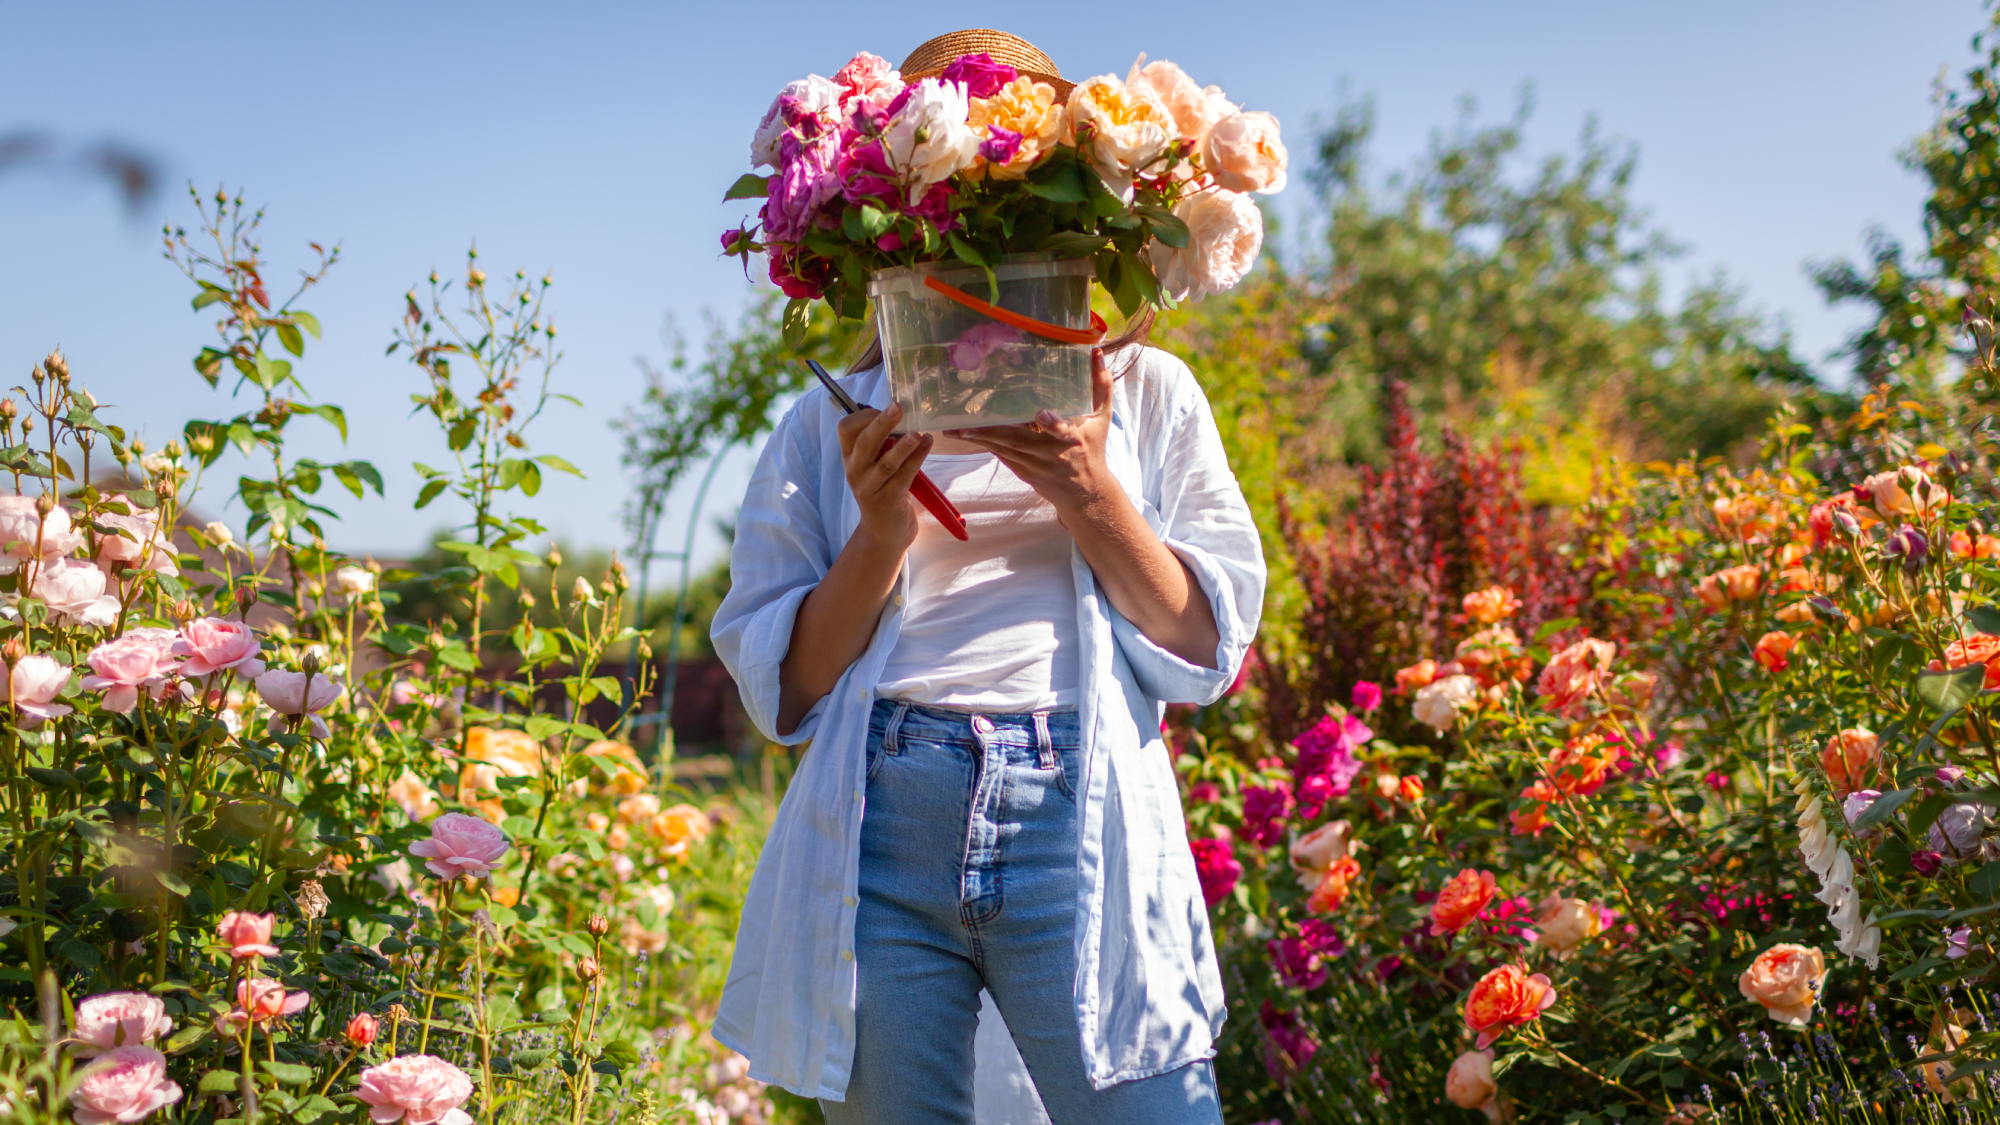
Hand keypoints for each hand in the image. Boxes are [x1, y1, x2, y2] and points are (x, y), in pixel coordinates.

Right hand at [837, 403, 934, 550]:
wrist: (883, 533)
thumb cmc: (883, 491)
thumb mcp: (875, 466)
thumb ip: (881, 443)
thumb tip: (899, 412)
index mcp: (850, 458)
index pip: (846, 430)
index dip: (865, 416)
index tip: (887, 410)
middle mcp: (856, 472)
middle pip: (865, 443)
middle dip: (881, 424)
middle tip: (898, 408)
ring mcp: (871, 488)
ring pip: (886, 463)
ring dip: (903, 447)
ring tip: (917, 433)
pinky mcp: (889, 501)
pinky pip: (904, 477)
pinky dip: (917, 459)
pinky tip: (927, 444)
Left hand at [946, 348, 1115, 519]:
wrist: (1085, 494)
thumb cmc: (1093, 450)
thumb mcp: (1101, 419)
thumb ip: (1100, 386)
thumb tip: (1096, 352)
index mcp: (1073, 439)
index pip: (1063, 431)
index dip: (1053, 423)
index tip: (1041, 414)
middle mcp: (1052, 454)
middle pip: (1020, 441)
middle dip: (992, 433)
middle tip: (965, 425)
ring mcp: (1036, 466)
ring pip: (1004, 450)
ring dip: (979, 440)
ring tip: (954, 430)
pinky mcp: (1024, 473)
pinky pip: (1001, 456)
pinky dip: (984, 445)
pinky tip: (964, 436)